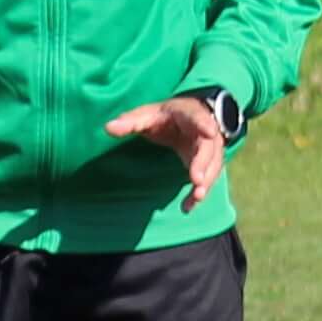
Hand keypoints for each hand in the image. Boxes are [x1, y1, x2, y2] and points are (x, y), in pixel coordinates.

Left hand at [104, 90, 229, 207]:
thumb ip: (130, 122)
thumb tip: (108, 128)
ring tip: (197, 196)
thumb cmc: (164, 117)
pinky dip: (198, 193)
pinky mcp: (208, 163)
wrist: (185, 118)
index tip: (209, 132)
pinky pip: (208, 178)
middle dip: (204, 163)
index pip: (198, 117)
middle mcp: (204, 130)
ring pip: (213, 165)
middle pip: (208, 147)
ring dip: (207, 181)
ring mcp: (210, 148)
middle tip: (197, 180)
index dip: (204, 125)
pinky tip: (188, 206)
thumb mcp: (147, 115)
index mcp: (188, 114)